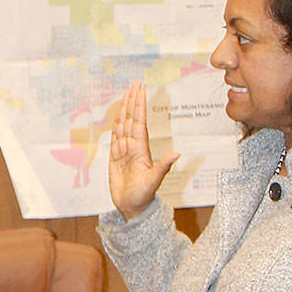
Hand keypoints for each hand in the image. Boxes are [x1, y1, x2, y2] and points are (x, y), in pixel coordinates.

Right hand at [107, 81, 178, 220]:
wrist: (132, 207)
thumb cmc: (143, 196)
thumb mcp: (154, 181)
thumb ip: (163, 166)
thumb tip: (177, 154)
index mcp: (141, 149)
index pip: (139, 122)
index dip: (139, 106)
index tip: (140, 90)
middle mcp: (133, 147)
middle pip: (132, 119)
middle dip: (133, 101)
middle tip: (135, 84)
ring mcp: (124, 151)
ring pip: (123, 125)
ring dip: (125, 109)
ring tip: (127, 93)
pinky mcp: (115, 158)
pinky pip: (115, 137)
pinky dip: (116, 124)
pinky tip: (118, 114)